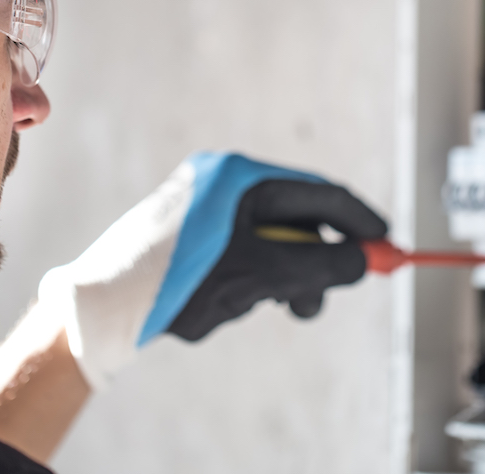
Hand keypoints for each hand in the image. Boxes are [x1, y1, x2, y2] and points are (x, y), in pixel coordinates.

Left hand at [38, 152, 386, 389]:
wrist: (98, 308)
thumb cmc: (175, 282)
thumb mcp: (260, 274)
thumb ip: (320, 264)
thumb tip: (362, 261)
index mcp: (238, 176)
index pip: (318, 192)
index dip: (358, 221)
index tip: (386, 246)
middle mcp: (221, 182)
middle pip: (295, 220)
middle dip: (310, 265)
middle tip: (313, 303)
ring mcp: (202, 207)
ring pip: (267, 245)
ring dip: (272, 282)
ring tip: (245, 307)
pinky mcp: (188, 235)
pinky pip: (238, 256)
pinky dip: (242, 284)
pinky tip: (211, 307)